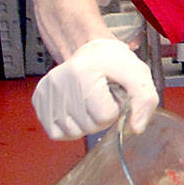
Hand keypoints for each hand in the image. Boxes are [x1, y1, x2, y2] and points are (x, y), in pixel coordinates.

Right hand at [32, 38, 158, 139]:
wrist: (90, 51)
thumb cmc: (113, 62)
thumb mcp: (138, 74)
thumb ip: (145, 100)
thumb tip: (136, 127)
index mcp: (83, 72)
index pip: (104, 116)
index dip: (115, 108)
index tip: (114, 93)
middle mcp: (59, 81)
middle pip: (89, 126)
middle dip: (102, 117)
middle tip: (102, 97)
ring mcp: (46, 92)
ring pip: (72, 132)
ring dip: (86, 123)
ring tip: (90, 102)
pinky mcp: (39, 100)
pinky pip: (56, 133)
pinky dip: (69, 127)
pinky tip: (77, 111)